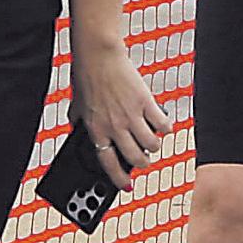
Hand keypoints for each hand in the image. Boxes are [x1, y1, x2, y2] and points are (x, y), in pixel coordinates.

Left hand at [71, 39, 172, 190]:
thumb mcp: (76, 106)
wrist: (99, 56)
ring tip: (153, 142)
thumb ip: (78, 123)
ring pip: (151, 144)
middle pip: (135, 157)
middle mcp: (114, 127)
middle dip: (143, 164)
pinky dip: (166, 128)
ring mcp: (131, 115)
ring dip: (154, 147)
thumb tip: (76, 132)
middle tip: (144, 161)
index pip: (108, 163)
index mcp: (96, 131)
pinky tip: (164, 126)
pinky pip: (162, 123)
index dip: (119, 178)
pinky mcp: (145, 101)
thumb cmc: (87, 78)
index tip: (126, 186)